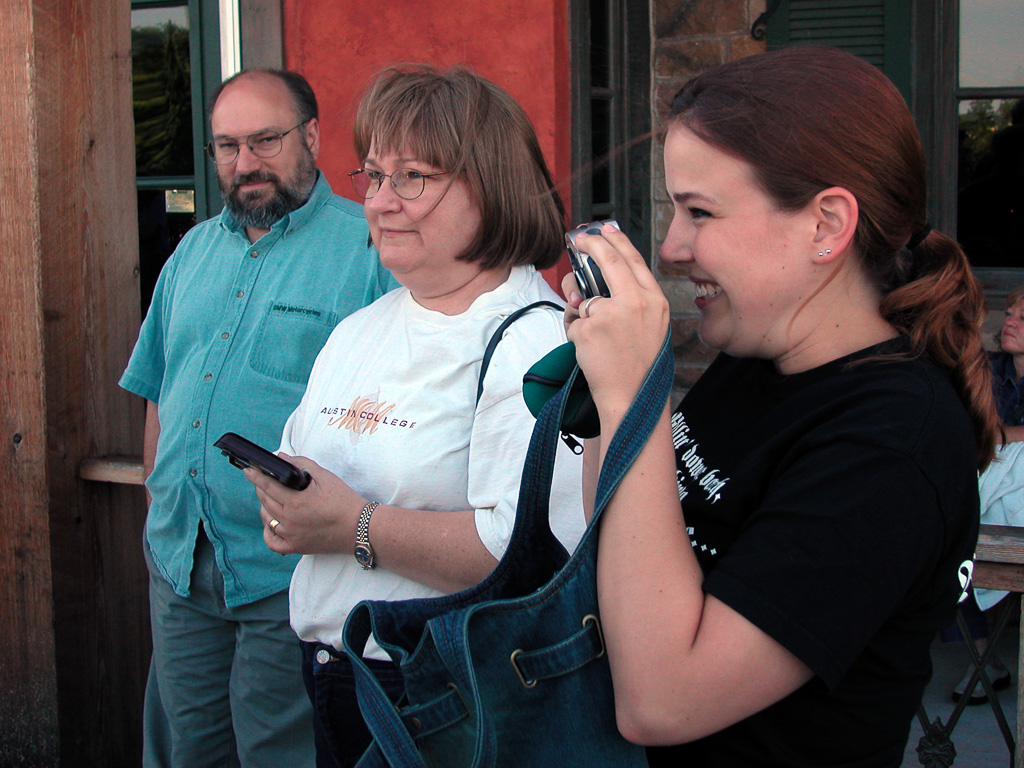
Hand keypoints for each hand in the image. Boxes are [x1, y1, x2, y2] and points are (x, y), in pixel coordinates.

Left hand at [243, 453, 365, 555]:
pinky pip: (273, 543)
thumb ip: (302, 465)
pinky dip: (268, 533)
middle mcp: (289, 521)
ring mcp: (291, 536)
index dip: (256, 476)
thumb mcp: (326, 477)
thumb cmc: (344, 501)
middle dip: (260, 488)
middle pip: (265, 502)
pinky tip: (272, 524)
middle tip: (261, 480)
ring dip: (264, 507)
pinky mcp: (297, 547)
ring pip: (267, 520)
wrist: (360, 527)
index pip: (268, 486)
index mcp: (295, 502)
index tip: (248, 470)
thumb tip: (283, 458)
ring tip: (269, 498)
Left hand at [559, 224, 669, 424]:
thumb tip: (590, 286)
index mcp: (655, 300)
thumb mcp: (650, 327)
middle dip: (590, 244)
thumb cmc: (640, 365)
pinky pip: (573, 320)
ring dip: (580, 311)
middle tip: (578, 239)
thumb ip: (628, 301)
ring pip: (585, 298)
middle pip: (607, 260)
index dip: (615, 241)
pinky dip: (575, 333)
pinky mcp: (589, 327)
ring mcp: (611, 313)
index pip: (633, 259)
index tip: (603, 230)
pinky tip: (589, 349)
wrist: (633, 396)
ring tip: (594, 336)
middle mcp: (635, 302)